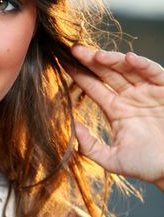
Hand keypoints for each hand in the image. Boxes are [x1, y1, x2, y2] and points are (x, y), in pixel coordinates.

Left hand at [68, 45, 163, 189]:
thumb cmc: (147, 166)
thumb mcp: (111, 159)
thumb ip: (89, 146)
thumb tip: (72, 128)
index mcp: (116, 110)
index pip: (94, 87)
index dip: (80, 75)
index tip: (63, 64)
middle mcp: (130, 97)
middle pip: (107, 73)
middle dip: (91, 61)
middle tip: (75, 50)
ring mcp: (148, 92)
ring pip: (127, 69)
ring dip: (113, 60)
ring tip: (97, 55)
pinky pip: (154, 73)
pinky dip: (143, 64)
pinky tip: (129, 58)